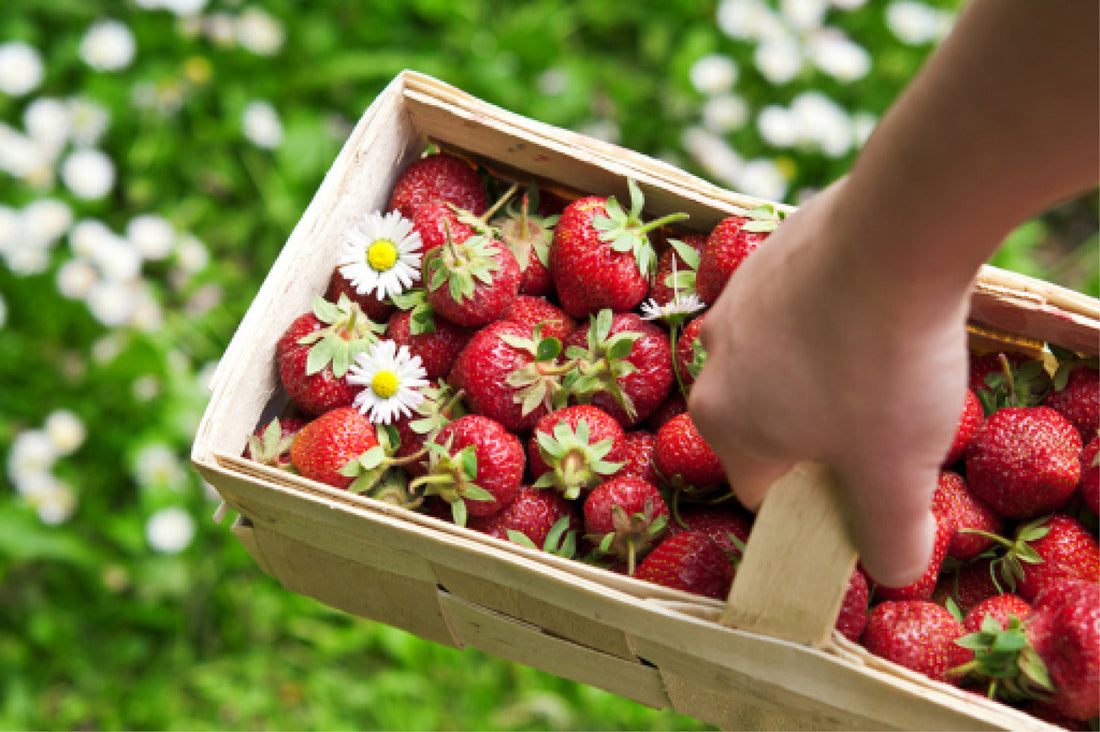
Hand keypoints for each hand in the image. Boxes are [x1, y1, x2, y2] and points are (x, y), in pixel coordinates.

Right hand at [688, 181, 971, 586]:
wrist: (897, 231)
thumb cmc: (882, 367)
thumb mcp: (897, 477)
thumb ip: (892, 542)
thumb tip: (893, 569)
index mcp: (722, 422)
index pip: (765, 491)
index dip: (821, 498)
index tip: (870, 479)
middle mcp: (712, 360)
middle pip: (770, 424)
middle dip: (823, 433)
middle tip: (884, 420)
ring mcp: (735, 298)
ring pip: (783, 361)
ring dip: (825, 372)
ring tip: (885, 358)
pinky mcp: (768, 252)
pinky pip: (797, 306)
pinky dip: (831, 315)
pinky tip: (877, 307)